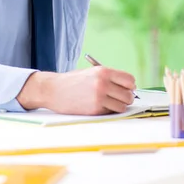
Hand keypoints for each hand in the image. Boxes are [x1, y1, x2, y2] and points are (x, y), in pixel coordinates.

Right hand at [18, 67, 135, 114]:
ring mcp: (99, 97)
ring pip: (122, 106)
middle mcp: (103, 83)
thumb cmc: (73, 81)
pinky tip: (99, 106)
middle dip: (126, 98)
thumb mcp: (91, 72)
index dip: (129, 86)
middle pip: (129, 95)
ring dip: (118, 106)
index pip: (130, 80)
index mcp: (103, 71)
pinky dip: (109, 111)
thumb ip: (109, 78)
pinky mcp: (95, 109)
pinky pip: (111, 112)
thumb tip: (129, 87)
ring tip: (109, 103)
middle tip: (118, 98)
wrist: (53, 90)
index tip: (126, 88)